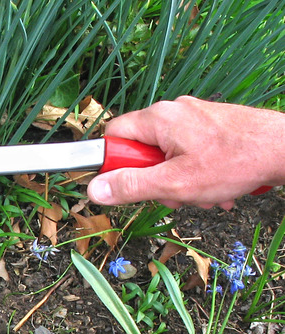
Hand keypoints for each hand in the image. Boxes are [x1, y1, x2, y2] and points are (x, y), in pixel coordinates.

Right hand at [88, 96, 284, 208]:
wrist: (284, 149)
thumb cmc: (236, 162)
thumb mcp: (175, 184)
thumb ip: (132, 186)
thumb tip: (95, 190)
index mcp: (158, 119)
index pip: (113, 136)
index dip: (115, 163)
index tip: (128, 182)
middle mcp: (172, 111)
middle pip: (141, 149)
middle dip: (154, 178)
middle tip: (172, 193)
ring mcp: (193, 117)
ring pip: (166, 154)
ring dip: (177, 180)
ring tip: (200, 193)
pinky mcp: (209, 125)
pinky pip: (187, 152)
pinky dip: (195, 173)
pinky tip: (213, 186)